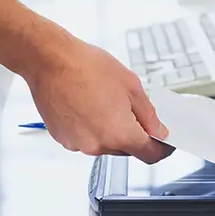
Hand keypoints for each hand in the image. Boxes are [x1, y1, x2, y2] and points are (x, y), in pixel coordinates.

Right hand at [24, 33, 172, 163]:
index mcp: (119, 133)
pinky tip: (87, 105)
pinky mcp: (63, 139)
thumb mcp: (131, 85)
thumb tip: (158, 131)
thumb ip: (148, 114)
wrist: (50, 60)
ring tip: (103, 101)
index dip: (162, 149)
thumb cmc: (86, 67)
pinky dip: (92, 128)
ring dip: (111, 130)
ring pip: (105, 145)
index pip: (149, 155)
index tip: (164, 142)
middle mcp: (98, 145)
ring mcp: (78, 144)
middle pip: (127, 149)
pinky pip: (87, 139)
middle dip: (134, 133)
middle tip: (130, 108)